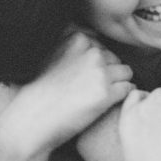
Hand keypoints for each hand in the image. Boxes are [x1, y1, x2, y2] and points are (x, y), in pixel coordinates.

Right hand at [0, 32, 133, 158]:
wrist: (31, 120)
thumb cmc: (39, 92)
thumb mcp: (50, 55)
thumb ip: (72, 46)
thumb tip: (94, 40)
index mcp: (77, 39)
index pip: (101, 45)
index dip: (95, 62)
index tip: (83, 76)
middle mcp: (90, 52)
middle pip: (115, 58)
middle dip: (108, 72)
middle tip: (90, 89)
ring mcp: (99, 72)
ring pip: (126, 72)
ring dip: (118, 84)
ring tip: (100, 97)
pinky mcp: (106, 94)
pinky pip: (129, 89)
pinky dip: (123, 97)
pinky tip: (108, 104)